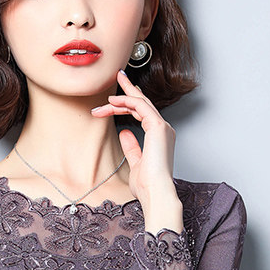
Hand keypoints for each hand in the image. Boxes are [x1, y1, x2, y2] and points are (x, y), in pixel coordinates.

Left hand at [91, 69, 176, 204]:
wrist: (156, 193)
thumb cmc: (148, 185)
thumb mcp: (136, 163)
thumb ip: (131, 147)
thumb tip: (124, 132)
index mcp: (159, 138)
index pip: (143, 114)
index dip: (129, 103)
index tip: (114, 99)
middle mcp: (163, 130)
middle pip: (143, 103)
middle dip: (129, 89)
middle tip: (117, 77)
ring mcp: (162, 127)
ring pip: (140, 103)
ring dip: (121, 97)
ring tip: (105, 98)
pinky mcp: (158, 127)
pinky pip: (140, 106)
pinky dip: (126, 101)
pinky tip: (112, 102)